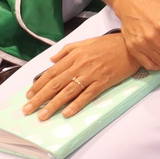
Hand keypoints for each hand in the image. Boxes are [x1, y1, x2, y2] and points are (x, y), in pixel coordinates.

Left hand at [22, 33, 138, 118]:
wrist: (132, 46)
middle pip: (56, 84)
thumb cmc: (109, 44)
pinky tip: (66, 113)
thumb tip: (52, 60)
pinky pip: (87, 95)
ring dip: (53, 105)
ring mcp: (91, 74)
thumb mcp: (86, 42)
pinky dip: (76, 105)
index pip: (52, 72)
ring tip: (42, 116)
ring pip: (68, 92)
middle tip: (28, 110)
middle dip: (40, 98)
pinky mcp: (103, 82)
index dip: (38, 85)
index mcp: (75, 55)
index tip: (29, 96)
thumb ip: (67, 50)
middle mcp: (80, 65)